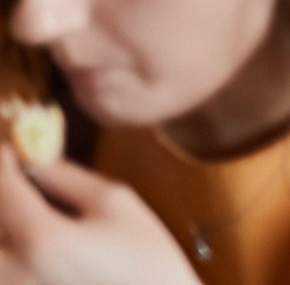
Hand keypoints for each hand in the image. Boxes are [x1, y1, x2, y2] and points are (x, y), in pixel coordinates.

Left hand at [0, 148, 201, 284]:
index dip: (2, 162)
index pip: (3, 189)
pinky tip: (29, 243)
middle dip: (4, 198)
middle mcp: (15, 272)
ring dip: (9, 225)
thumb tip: (31, 158)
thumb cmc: (145, 259)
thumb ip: (65, 178)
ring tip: (26, 210)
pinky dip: (13, 252)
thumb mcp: (115, 204)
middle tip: (17, 185)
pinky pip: (7, 269)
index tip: (9, 148)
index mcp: (43, 240)